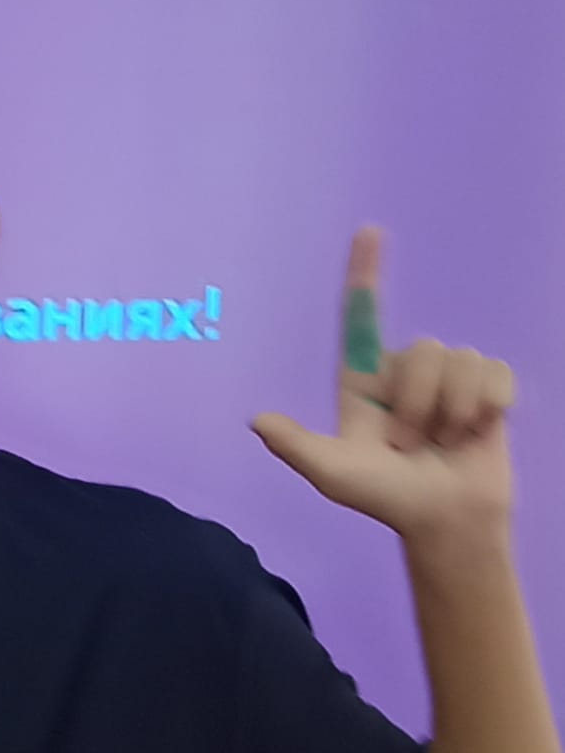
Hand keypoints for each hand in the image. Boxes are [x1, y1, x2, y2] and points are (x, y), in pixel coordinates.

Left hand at [249, 226, 516, 540]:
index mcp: (361, 381)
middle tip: (409, 446)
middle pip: (420, 350)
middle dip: (418, 404)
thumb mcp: (333, 475)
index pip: (360, 318)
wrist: (445, 522)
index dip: (365, 274)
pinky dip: (486, 407)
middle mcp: (403, 372)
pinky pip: (493, 373)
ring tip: (442, 441)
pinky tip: (476, 431)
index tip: (368, 231)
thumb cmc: (385, 499)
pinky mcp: (488, 390)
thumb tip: (258, 421)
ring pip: (458, 360)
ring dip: (451, 410)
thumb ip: (298, 447)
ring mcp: (447, 379)